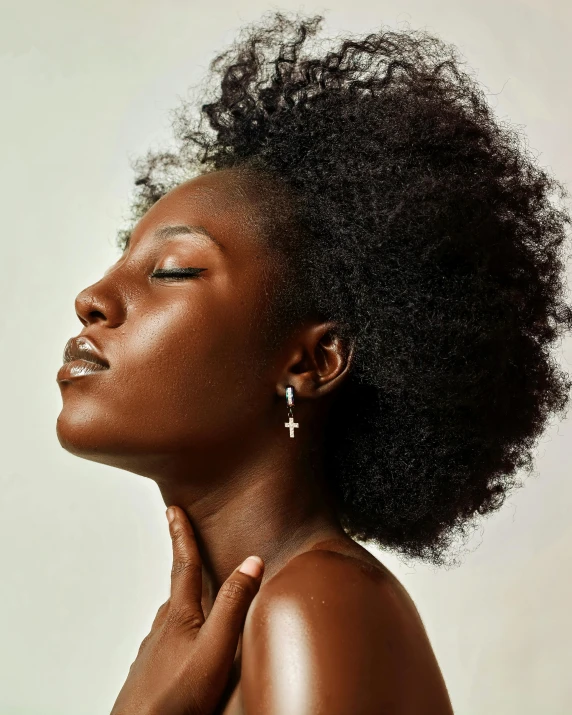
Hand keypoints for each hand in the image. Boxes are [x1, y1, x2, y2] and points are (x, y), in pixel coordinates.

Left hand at [110, 506, 263, 714]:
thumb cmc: (175, 697)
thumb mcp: (216, 648)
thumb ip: (234, 605)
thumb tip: (252, 560)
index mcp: (180, 615)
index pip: (184, 564)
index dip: (181, 534)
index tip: (173, 510)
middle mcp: (163, 628)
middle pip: (176, 589)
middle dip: (183, 565)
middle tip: (186, 544)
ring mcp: (154, 653)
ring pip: (172, 618)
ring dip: (184, 601)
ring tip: (194, 596)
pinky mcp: (151, 675)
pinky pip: (169, 642)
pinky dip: (180, 632)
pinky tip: (186, 647)